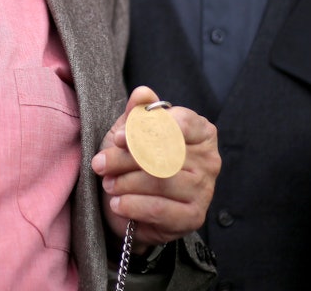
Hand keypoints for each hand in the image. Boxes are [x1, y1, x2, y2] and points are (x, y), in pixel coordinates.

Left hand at [92, 86, 219, 247]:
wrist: (132, 206)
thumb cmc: (134, 162)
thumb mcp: (131, 132)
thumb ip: (138, 112)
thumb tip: (142, 93)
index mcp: (201, 131)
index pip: (181, 122)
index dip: (146, 128)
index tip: (118, 138)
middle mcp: (209, 159)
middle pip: (165, 152)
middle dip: (126, 158)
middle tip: (100, 163)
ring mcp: (205, 190)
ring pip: (160, 180)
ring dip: (126, 183)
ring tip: (108, 184)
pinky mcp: (194, 217)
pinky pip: (160, 209)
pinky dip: (133, 205)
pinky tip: (117, 203)